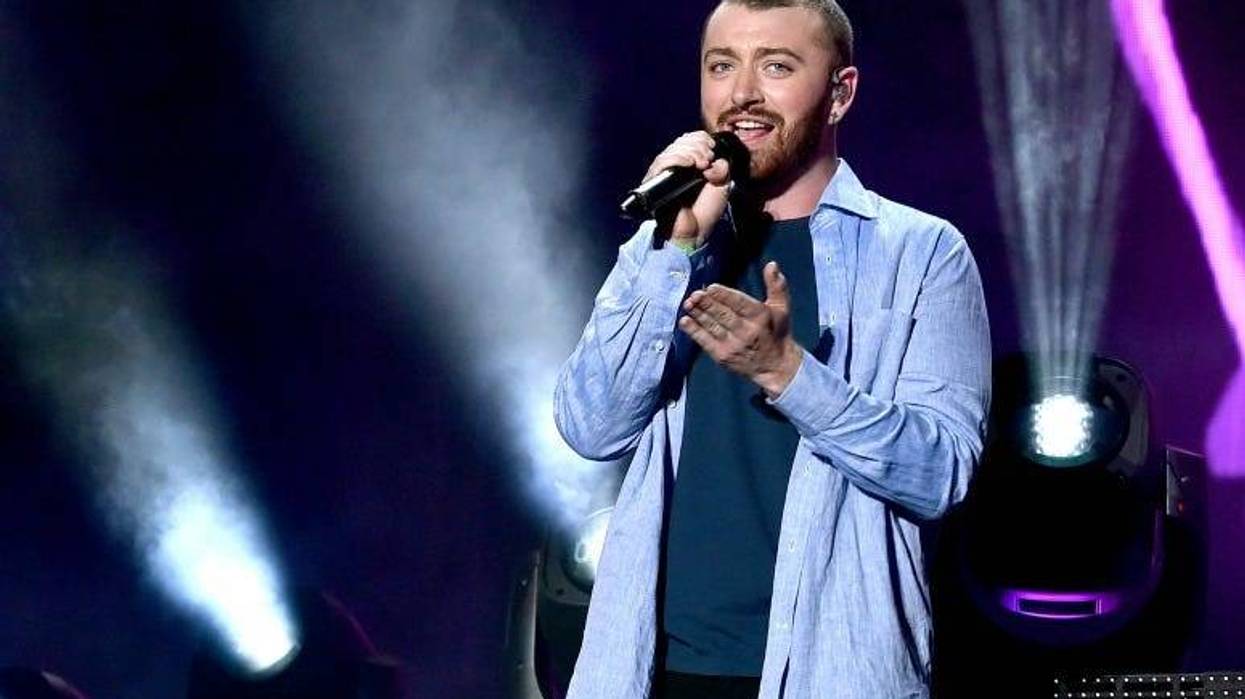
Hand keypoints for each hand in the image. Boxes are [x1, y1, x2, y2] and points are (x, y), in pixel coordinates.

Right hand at [642, 131, 731, 246]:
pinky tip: (688, 164)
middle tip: (708, 159)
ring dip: (690, 151)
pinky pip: (662, 163)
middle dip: (698, 145)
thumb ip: (721, 166)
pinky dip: (676, 158)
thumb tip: (712, 159)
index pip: (689, 139)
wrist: (695, 232)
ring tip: (702, 164)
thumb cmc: (706, 211)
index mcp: (690, 164)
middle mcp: (675, 166)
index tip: (712, 150)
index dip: (701, 139)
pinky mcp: (655, 182)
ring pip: (672, 149)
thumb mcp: (722, 184)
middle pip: (681, 141)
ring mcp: (664, 173)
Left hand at [678, 261, 803, 396]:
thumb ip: (776, 285)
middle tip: (695, 294)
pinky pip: (705, 342)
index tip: (711, 287)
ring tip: (688, 304)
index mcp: (760, 317)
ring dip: (698, 314)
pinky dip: (694, 332)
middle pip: (723, 315)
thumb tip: (771, 265)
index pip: (740, 304)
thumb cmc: (776, 332)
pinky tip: (684, 322)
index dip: (724, 295)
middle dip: (707, 304)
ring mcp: (733, 346)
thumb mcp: (782, 308)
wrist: (775, 366)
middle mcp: (747, 332)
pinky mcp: (722, 356)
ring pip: (712, 327)